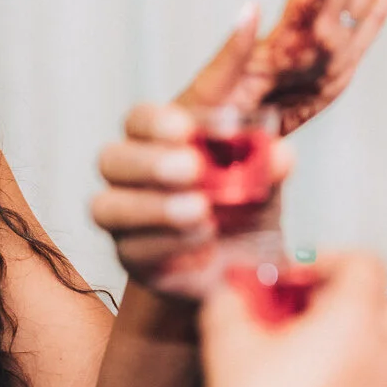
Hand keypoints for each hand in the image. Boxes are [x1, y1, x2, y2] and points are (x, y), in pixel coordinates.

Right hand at [92, 101, 294, 288]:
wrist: (243, 266)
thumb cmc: (241, 208)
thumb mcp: (262, 182)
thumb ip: (266, 165)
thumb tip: (278, 153)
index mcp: (154, 141)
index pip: (141, 120)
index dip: (166, 121)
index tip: (211, 126)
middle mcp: (129, 177)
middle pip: (111, 159)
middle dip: (152, 161)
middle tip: (193, 166)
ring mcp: (124, 220)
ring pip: (107, 207)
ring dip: (156, 207)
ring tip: (201, 209)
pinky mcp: (132, 259)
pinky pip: (134, 250)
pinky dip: (170, 243)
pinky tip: (203, 238)